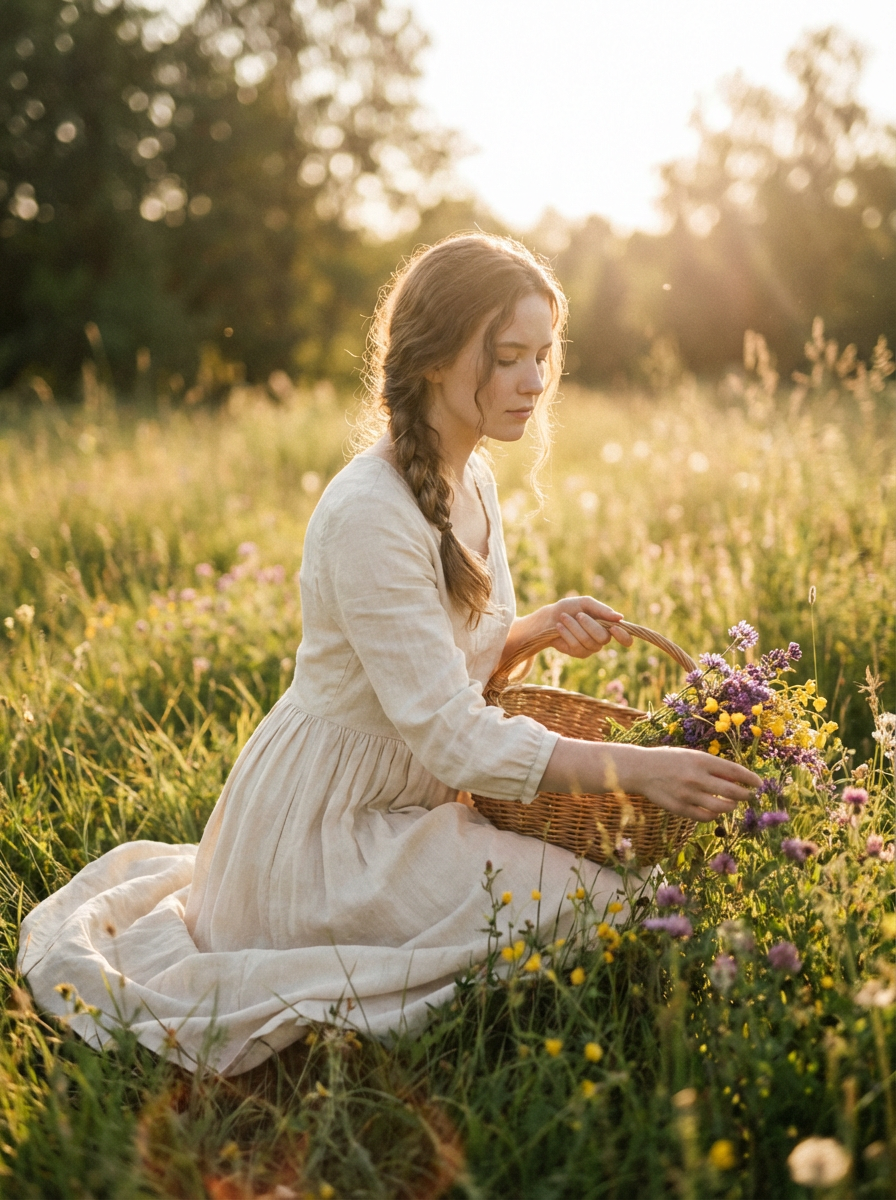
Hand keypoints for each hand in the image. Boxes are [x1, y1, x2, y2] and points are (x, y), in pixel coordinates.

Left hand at [548, 596, 632, 658]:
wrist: (550, 617)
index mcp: (609, 626)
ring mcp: (591, 648)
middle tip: (578, 615)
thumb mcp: (585, 603)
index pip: (626, 638)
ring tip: (564, 617)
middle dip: (589, 625)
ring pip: (588, 641)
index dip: (623, 636)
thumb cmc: (570, 608)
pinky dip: (566, 633)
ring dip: (574, 627)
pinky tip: (560, 627)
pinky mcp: (579, 653)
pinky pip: (576, 645)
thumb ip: (602, 609)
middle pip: (603, 638)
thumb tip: (620, 617)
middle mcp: (603, 639)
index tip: (614, 628)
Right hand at [626, 746, 760, 822]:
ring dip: (731, 806)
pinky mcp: (681, 808)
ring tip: (731, 803)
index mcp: (701, 760)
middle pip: (732, 791)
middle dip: (745, 795)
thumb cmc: (669, 760)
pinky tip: (714, 811)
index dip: (750, 779)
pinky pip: (706, 817)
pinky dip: (714, 815)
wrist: (641, 769)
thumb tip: (736, 778)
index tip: (759, 783)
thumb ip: (711, 766)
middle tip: (749, 796)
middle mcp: (697, 777)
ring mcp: (689, 794)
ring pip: (722, 807)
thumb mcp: (691, 755)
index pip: (734, 771)